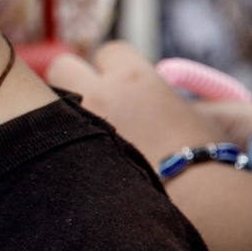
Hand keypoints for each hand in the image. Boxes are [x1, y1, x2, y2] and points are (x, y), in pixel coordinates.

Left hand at [45, 42, 226, 167]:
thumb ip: (156, 92)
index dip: (114, 68)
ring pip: (46, 102)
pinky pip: (47, 137)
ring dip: (57, 112)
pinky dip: (55, 142)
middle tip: (88, 104)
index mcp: (134, 77)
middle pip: (62, 67)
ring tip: (77, 132)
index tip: (121, 85)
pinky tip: (72, 156)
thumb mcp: (190, 109)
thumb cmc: (205, 155)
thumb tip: (146, 92)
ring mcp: (80, 125)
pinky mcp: (67, 157)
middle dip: (71, 81)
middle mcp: (100, 94)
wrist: (198, 198)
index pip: (108, 52)